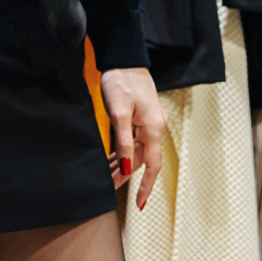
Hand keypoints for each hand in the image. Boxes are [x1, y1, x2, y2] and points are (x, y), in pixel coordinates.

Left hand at [100, 66, 165, 210]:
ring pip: (136, 149)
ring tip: (107, 174)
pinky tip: (112, 157)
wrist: (124, 56)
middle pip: (142, 158)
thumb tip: (128, 168)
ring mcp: (148, 120)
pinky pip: (134, 139)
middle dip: (126, 174)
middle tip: (109, 186)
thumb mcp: (119, 112)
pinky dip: (123, 150)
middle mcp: (155, 126)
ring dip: (123, 162)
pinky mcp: (141, 115)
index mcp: (153, 127)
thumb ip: (124, 141)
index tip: (139, 203)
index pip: (152, 165)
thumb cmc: (122, 80)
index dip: (146, 185)